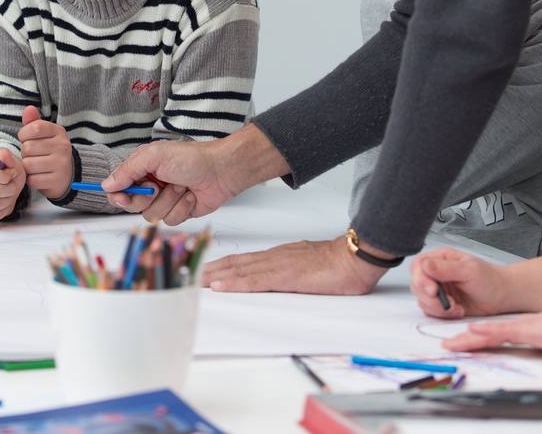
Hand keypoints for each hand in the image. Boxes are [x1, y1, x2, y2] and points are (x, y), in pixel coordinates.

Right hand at [0, 148, 26, 220]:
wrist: (4, 183)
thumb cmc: (8, 172)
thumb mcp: (12, 163)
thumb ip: (9, 159)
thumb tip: (3, 154)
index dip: (4, 176)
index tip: (12, 173)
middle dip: (9, 189)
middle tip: (13, 186)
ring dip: (7, 200)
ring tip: (9, 194)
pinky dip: (3, 210)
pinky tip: (4, 202)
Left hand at [17, 106, 71, 199]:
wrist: (67, 175)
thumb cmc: (50, 151)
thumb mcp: (44, 135)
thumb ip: (34, 122)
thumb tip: (28, 108)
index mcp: (59, 132)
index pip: (34, 127)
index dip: (24, 134)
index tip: (26, 139)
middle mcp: (63, 146)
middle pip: (28, 148)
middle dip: (25, 153)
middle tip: (33, 156)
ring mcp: (61, 164)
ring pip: (28, 165)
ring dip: (27, 168)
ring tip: (35, 166)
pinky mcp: (57, 181)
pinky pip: (32, 180)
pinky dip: (31, 180)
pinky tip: (39, 177)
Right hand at [101, 137, 239, 224]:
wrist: (221, 170)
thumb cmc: (191, 158)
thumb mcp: (154, 156)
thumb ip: (127, 170)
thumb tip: (107, 185)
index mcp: (142, 170)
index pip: (118, 189)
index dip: (119, 197)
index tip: (124, 197)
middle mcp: (151, 185)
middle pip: (133, 206)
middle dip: (148, 198)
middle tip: (158, 186)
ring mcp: (165, 200)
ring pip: (152, 216)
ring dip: (169, 201)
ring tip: (181, 186)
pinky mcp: (179, 212)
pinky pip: (170, 221)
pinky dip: (182, 208)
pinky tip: (190, 196)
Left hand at [202, 236, 384, 294]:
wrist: (354, 257)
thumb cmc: (337, 263)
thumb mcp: (307, 265)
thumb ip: (290, 270)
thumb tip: (278, 277)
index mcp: (278, 256)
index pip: (242, 260)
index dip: (220, 265)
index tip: (201, 269)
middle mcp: (273, 257)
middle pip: (234, 262)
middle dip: (209, 268)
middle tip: (187, 273)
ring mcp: (277, 265)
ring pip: (238, 269)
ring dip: (214, 275)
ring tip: (193, 280)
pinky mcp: (285, 276)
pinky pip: (255, 280)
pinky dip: (234, 282)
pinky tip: (220, 285)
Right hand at [410, 248, 511, 318]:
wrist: (502, 296)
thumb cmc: (490, 279)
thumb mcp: (469, 270)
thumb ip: (445, 268)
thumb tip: (425, 264)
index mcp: (440, 259)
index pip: (419, 266)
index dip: (421, 279)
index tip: (433, 290)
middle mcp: (436, 273)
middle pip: (417, 285)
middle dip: (430, 298)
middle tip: (447, 303)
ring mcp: (438, 289)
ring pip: (422, 300)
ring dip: (438, 308)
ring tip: (456, 307)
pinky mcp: (441, 304)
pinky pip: (431, 311)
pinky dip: (443, 314)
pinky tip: (457, 311)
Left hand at [441, 298, 541, 353]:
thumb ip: (536, 341)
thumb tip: (530, 346)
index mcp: (519, 330)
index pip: (491, 337)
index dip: (473, 341)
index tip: (458, 344)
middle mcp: (515, 327)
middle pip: (483, 335)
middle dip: (463, 342)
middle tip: (445, 346)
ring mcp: (519, 328)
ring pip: (487, 333)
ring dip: (468, 340)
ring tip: (450, 343)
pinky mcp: (527, 330)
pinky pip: (503, 331)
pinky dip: (487, 331)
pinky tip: (474, 331)